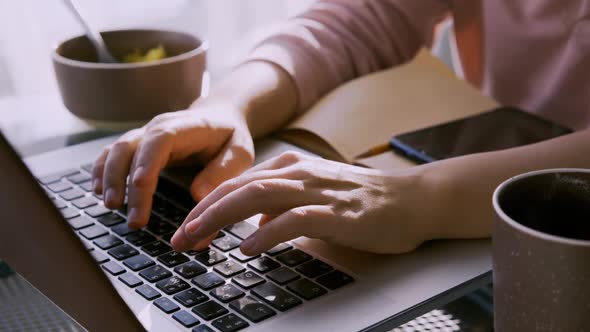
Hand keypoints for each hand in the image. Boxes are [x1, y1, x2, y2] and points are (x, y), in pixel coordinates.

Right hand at [91, 98, 254, 227]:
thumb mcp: (239, 152)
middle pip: (131, 148)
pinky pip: (112, 154)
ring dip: (109, 177)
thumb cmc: (230, 137)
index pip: (160, 140)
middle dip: (125, 181)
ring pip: (116, 150)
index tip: (139, 185)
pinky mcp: (138, 144)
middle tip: (132, 218)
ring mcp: (145, 134)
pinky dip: (101, 170)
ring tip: (111, 206)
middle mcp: (159, 126)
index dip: (147, 161)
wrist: (220, 116)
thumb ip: (222, 172)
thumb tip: (199, 196)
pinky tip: (98, 191)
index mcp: (186, 126)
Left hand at [171, 151, 436, 254]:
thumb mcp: (315, 195)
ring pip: (258, 198)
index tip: (186, 228)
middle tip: (179, 239)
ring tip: (197, 240)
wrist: (412, 199)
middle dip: (203, 214)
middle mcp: (299, 174)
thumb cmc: (363, 200)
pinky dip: (266, 233)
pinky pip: (293, 219)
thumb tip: (254, 223)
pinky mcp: (336, 213)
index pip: (238, 183)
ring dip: (221, 220)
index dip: (206, 205)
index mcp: (292, 168)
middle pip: (239, 188)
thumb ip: (284, 205)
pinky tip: (246, 247)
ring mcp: (317, 191)